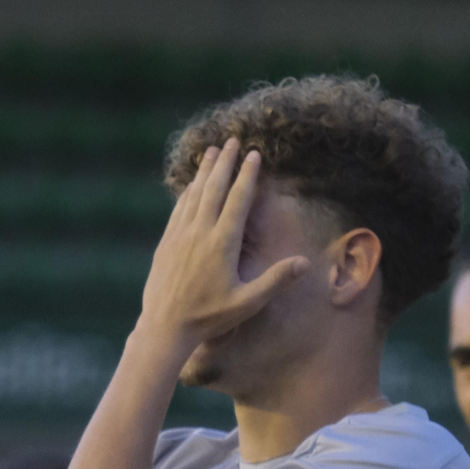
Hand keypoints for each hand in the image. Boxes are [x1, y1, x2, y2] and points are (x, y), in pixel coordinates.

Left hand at [140, 137, 308, 346]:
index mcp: (222, 243)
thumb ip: (275, 280)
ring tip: (212, 152)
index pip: (237, 200)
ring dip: (204, 172)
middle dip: (224, 163)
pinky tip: (191, 186)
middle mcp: (200, 232)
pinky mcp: (166, 243)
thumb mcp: (248, 302)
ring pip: (194, 194)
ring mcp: (179, 236)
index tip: (253, 155)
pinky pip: (179, 209)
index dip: (247, 175)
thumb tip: (304, 263)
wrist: (164, 327)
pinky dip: (187, 193)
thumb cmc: (209, 318)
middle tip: (232, 141)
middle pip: (214, 188)